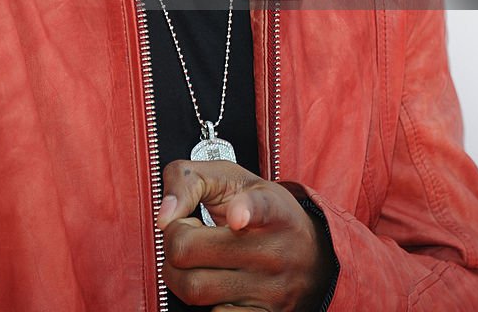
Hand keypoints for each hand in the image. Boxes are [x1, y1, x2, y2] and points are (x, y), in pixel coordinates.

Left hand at [157, 159, 334, 310]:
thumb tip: (164, 216)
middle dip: (174, 240)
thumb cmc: (262, 209)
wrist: (313, 254)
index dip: (245, 210)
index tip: (238, 217)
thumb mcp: (233, 179)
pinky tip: (210, 285)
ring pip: (193, 288)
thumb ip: (189, 180)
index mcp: (270, 208)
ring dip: (179, 273)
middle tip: (188, 232)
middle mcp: (272, 250)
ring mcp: (268, 289)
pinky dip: (201, 303)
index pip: (260, 209)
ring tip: (197, 259)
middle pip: (190, 250)